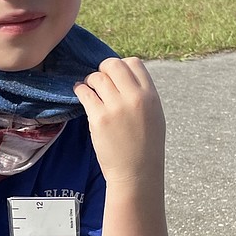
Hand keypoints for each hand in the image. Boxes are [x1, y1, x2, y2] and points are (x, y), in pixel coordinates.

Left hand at [74, 57, 165, 185]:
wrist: (137, 173)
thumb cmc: (146, 146)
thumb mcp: (154, 115)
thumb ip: (142, 94)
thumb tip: (124, 77)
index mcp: (150, 95)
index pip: (134, 63)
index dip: (122, 67)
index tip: (115, 77)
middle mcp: (134, 98)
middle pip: (113, 65)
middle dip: (103, 69)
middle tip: (99, 80)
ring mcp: (115, 108)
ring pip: (97, 78)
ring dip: (90, 81)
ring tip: (89, 89)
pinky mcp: (99, 119)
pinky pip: (85, 93)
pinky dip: (80, 90)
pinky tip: (81, 92)